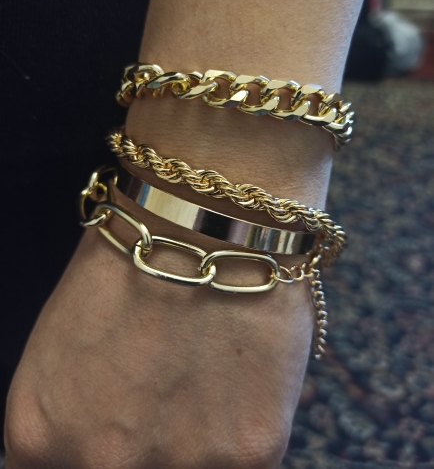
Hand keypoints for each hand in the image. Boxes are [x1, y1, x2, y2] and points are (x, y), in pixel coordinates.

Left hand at [5, 226, 312, 468]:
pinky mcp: (248, 454)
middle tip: (165, 389)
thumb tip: (99, 427)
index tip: (119, 422)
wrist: (206, 220)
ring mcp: (177, 464)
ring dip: (196, 435)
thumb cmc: (133, 258)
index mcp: (39, 431)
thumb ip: (72, 404)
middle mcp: (100, 462)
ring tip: (203, 373)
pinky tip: (236, 373)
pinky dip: (240, 423)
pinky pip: (240, 460)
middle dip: (143, 438)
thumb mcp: (65, 338)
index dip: (92, 442)